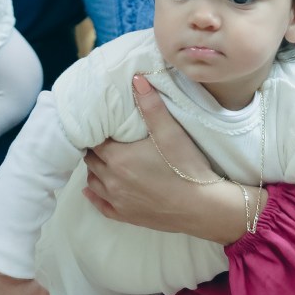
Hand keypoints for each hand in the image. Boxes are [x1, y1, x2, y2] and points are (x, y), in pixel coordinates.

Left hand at [82, 75, 243, 241]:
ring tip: (103, 159)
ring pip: (93, 182)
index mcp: (117, 158)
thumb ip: (151, 105)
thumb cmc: (186, 167)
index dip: (98, 131)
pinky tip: (91, 190)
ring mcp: (118, 201)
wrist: (202, 207)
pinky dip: (94, 196)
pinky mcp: (126, 216)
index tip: (102, 124)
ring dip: (95, 169)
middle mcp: (111, 180)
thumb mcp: (170, 132)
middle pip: (91, 160)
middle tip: (104, 139)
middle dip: (95, 149)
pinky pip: (101, 206)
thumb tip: (137, 78)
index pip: (95, 140)